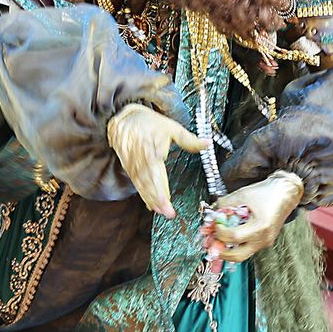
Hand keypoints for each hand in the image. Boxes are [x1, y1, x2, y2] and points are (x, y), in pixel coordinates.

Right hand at [106, 104, 206, 218]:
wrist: (125, 119)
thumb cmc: (150, 124)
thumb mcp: (172, 127)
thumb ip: (189, 139)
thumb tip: (207, 143)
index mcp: (152, 148)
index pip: (156, 171)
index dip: (160, 187)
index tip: (168, 201)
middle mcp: (141, 158)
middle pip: (149, 181)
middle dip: (157, 198)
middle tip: (167, 212)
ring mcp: (134, 164)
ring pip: (142, 184)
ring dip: (151, 199)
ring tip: (161, 211)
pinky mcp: (130, 168)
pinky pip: (137, 184)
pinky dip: (144, 195)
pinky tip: (151, 205)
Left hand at [206, 173, 304, 262]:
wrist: (286, 192)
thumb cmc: (266, 192)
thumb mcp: (242, 194)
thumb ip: (225, 205)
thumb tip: (212, 214)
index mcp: (260, 226)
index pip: (233, 237)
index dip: (219, 232)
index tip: (214, 224)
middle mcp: (264, 238)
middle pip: (238, 256)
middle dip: (221, 252)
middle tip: (211, 244)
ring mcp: (266, 242)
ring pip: (243, 253)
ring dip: (228, 248)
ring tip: (218, 238)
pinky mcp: (266, 241)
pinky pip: (249, 246)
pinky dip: (237, 243)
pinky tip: (230, 234)